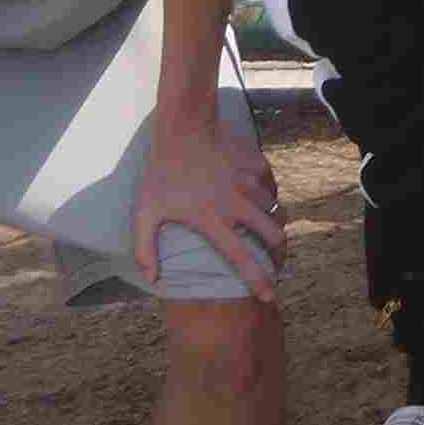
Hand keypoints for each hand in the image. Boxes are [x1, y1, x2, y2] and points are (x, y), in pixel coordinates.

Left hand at [133, 112, 281, 299]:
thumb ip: (146, 249)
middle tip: (275, 263)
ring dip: (274, 226)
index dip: (257, 280)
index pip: (242, 258)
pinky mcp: (257, 166)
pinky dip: (270, 198)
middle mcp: (238, 204)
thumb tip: (153, 279)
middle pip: (273, 236)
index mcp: (213, 220)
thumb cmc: (161, 173)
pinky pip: (271, 188)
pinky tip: (259, 202)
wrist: (183, 128)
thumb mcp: (144, 213)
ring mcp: (250, 183)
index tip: (268, 296)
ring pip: (275, 211)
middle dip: (279, 254)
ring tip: (267, 235)